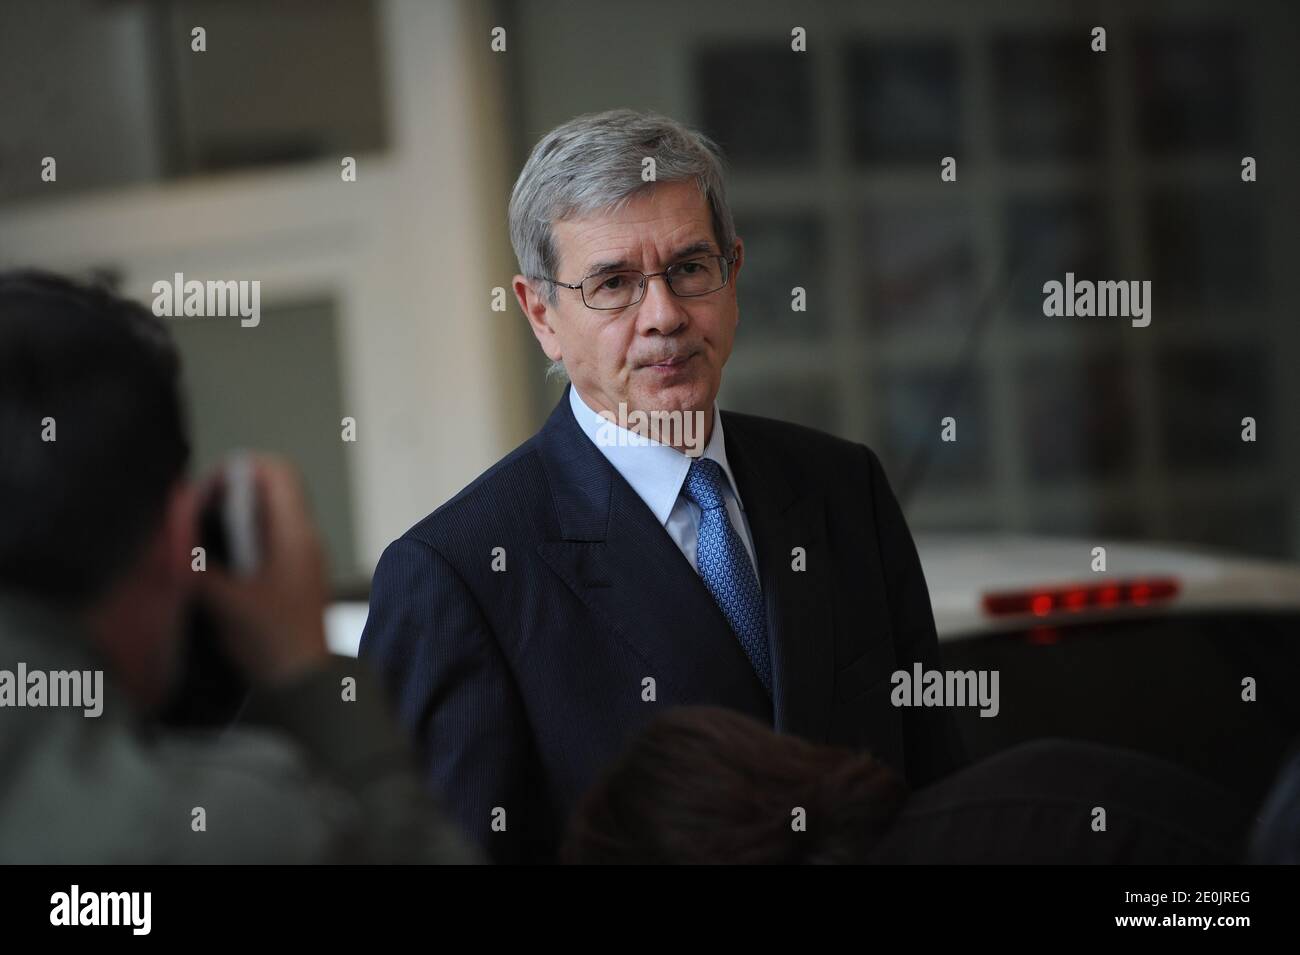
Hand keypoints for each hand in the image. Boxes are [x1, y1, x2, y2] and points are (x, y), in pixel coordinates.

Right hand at [195, 455, 330, 684]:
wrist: (305, 684)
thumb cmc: (277, 644)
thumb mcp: (228, 603)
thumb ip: (199, 569)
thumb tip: (174, 544)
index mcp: (296, 535)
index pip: (277, 472)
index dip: (240, 469)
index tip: (207, 488)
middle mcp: (303, 539)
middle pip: (269, 490)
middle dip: (228, 494)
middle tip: (196, 513)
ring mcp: (300, 556)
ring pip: (265, 515)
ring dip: (231, 519)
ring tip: (202, 539)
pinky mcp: (292, 575)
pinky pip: (266, 541)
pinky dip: (239, 542)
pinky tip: (217, 566)